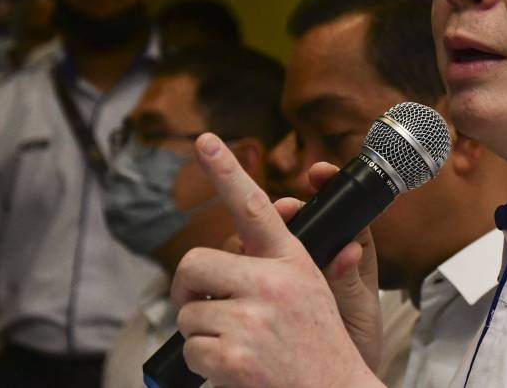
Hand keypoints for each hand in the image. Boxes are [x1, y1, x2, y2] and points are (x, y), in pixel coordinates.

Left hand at [172, 134, 383, 387]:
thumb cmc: (318, 347)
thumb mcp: (311, 293)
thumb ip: (272, 268)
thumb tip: (230, 251)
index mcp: (293, 262)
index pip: (254, 207)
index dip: (227, 171)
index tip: (206, 141)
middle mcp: (273, 284)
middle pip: (195, 261)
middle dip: (188, 286)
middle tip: (201, 303)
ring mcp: (252, 319)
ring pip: (189, 311)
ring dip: (203, 333)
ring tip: (239, 347)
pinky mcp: (233, 356)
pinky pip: (191, 348)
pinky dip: (204, 365)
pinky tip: (236, 370)